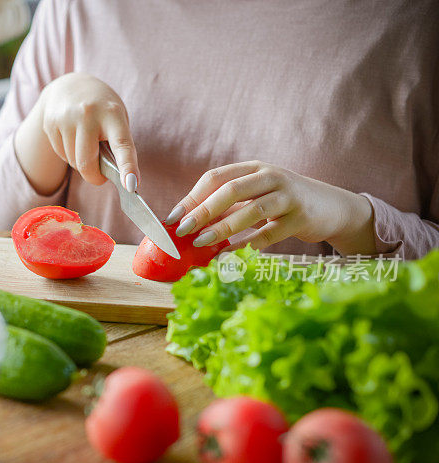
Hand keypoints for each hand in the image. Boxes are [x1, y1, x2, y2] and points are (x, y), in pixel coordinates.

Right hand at [15, 73, 138, 194]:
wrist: (71, 86)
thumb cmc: (101, 109)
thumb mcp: (115, 118)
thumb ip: (115, 144)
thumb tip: (111, 176)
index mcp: (112, 113)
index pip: (122, 144)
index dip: (128, 166)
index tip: (131, 185)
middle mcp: (88, 114)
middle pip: (87, 162)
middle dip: (94, 177)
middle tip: (100, 177)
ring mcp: (66, 118)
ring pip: (73, 161)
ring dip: (81, 163)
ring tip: (85, 146)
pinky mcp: (50, 123)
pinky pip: (61, 154)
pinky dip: (68, 155)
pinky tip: (72, 139)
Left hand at [165, 161, 376, 255]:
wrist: (330, 207)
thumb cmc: (282, 202)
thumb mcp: (255, 194)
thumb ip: (227, 203)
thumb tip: (186, 221)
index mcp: (253, 168)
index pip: (215, 177)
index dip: (191, 197)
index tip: (172, 218)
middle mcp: (271, 176)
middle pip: (231, 190)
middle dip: (203, 211)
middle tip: (183, 230)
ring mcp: (289, 196)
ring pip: (251, 210)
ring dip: (224, 228)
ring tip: (202, 242)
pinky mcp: (301, 218)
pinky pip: (269, 233)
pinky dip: (248, 245)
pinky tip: (230, 255)